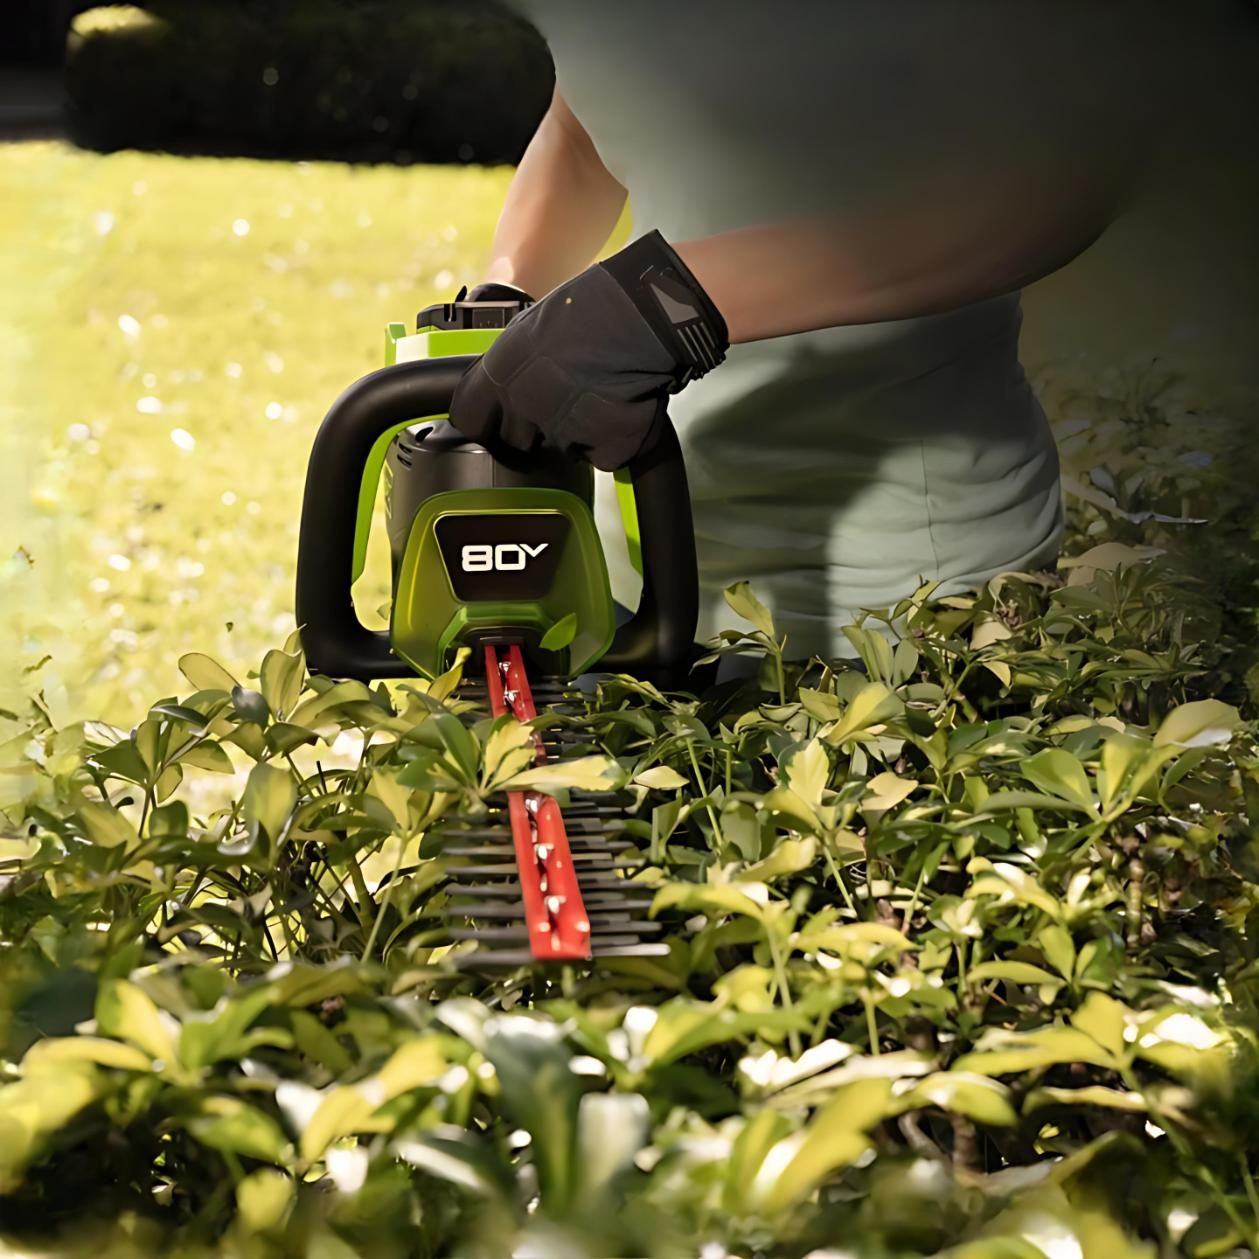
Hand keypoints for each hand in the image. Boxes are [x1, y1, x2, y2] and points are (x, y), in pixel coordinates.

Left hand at [449, 231, 728, 470]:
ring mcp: (568, 431)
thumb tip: (504, 391)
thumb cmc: (590, 308)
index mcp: (501, 374)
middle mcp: (527, 407)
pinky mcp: (607, 447)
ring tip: (598, 395)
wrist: (644, 313)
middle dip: (534, 430)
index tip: (496, 421)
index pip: (470, 419)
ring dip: (576, 433)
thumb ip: (511, 369)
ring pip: (562, 449)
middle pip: (516, 443)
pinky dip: (612, 441)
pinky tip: (620, 409)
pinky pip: (602, 457)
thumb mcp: (530, 330)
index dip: (485, 423)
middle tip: (562, 402)